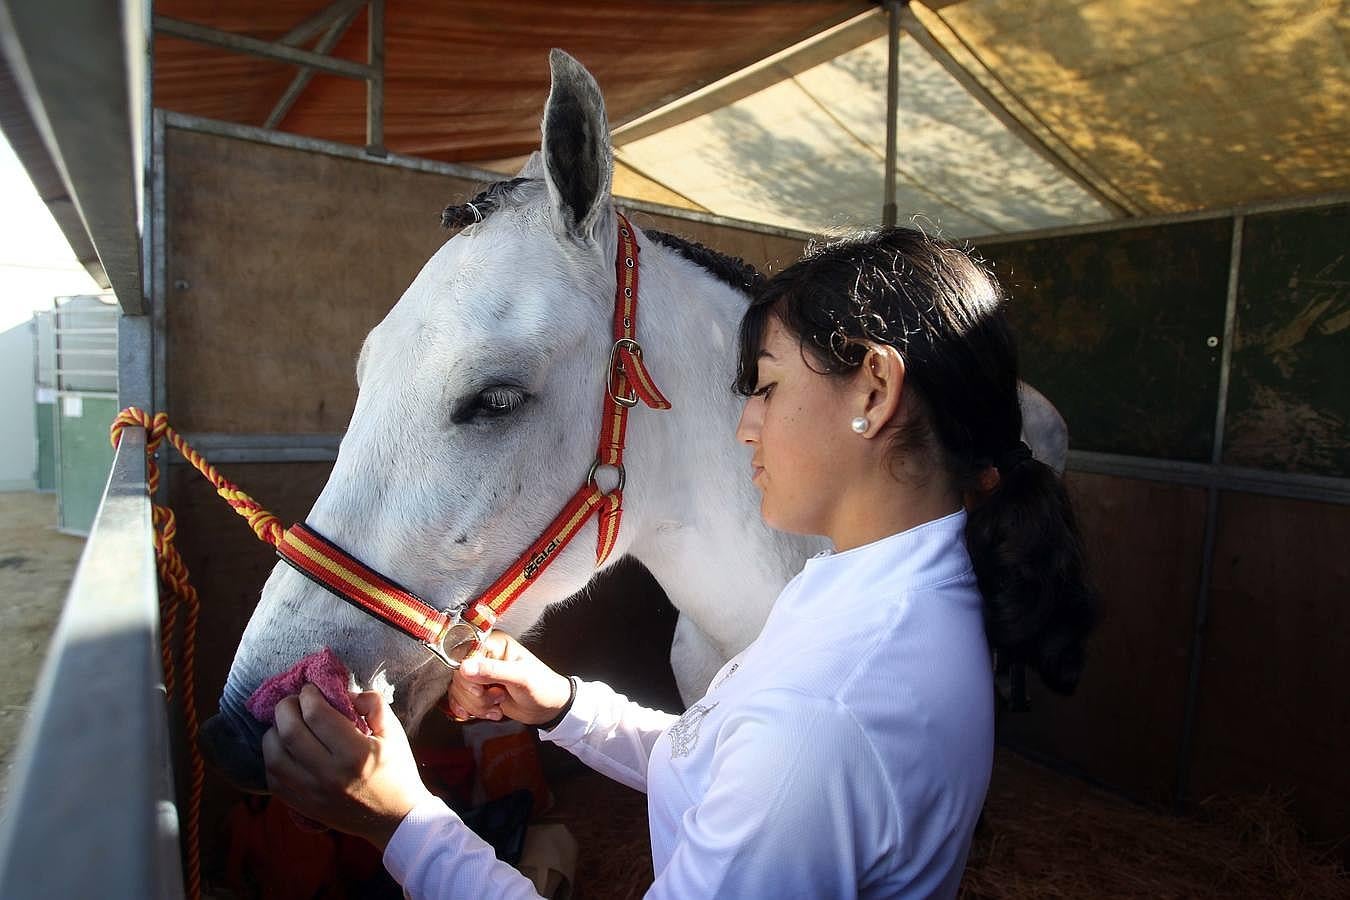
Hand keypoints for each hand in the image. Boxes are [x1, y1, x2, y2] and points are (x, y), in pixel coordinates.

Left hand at [262, 684, 433, 848]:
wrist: (392, 818)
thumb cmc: (395, 771)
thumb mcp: (393, 732)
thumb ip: (372, 704)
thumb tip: (341, 693)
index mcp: (355, 754)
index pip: (317, 715)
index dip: (309, 695)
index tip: (312, 689)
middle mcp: (328, 774)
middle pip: (289, 731)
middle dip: (286, 706)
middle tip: (295, 700)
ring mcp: (310, 792)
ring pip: (273, 753)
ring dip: (275, 730)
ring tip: (287, 723)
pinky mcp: (299, 804)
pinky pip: (272, 775)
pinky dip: (272, 754)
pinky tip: (284, 746)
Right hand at [447, 631, 571, 725]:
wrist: (549, 708)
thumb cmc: (543, 687)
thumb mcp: (520, 677)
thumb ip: (493, 671)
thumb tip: (465, 667)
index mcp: (494, 644)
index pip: (463, 653)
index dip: (467, 674)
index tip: (480, 688)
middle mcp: (484, 656)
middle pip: (458, 675)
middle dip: (476, 694)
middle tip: (497, 696)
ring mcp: (480, 674)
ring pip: (458, 690)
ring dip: (477, 704)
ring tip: (498, 703)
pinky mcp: (478, 690)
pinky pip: (459, 699)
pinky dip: (472, 710)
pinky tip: (488, 712)